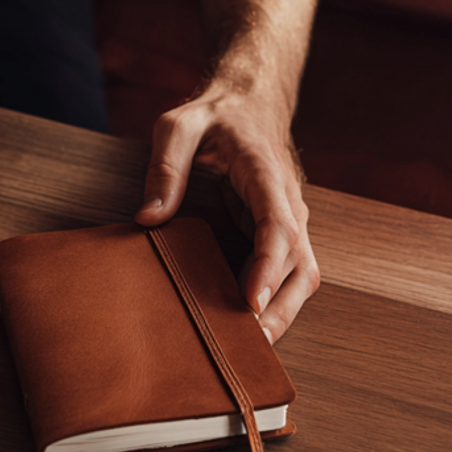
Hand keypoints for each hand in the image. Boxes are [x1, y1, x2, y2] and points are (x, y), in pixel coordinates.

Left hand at [135, 83, 318, 341]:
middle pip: (302, 264)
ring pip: (303, 275)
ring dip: (282, 313)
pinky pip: (289, 274)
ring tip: (250, 348)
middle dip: (281, 308)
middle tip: (250, 346)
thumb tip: (149, 217)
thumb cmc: (217, 115)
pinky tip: (248, 326)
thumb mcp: (179, 125)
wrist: (251, 103)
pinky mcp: (282, 233)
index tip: (251, 302)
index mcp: (266, 174)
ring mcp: (290, 219)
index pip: (278, 226)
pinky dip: (276, 303)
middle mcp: (288, 202)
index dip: (268, 268)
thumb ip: (165, 166)